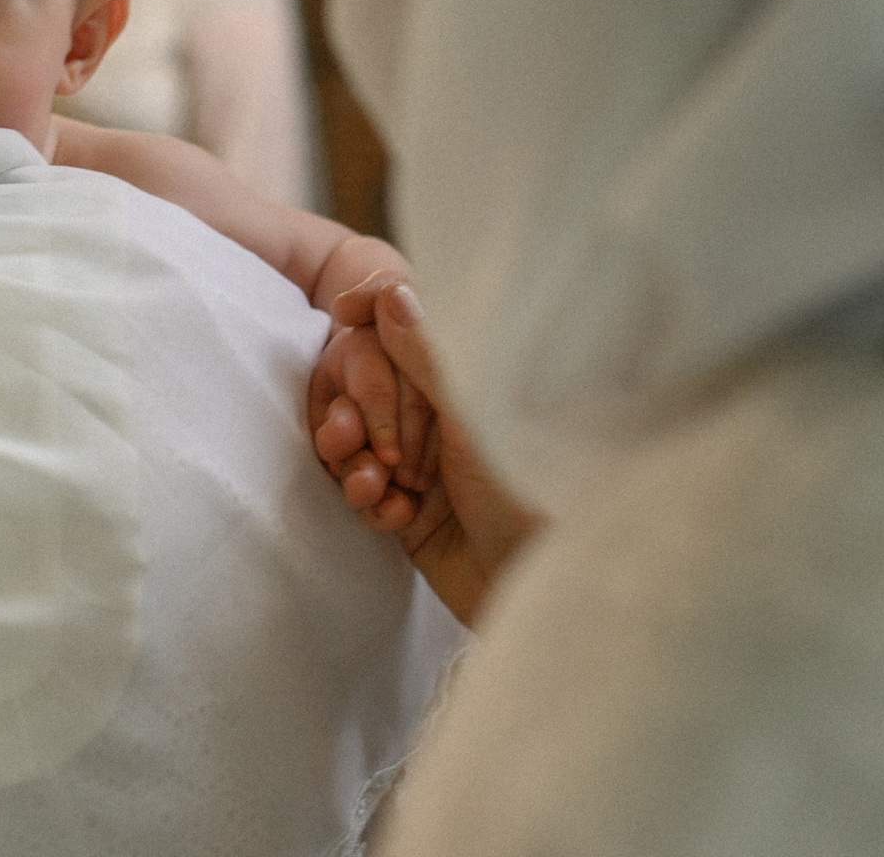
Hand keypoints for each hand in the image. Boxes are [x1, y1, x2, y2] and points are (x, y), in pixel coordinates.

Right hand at [329, 281, 542, 624]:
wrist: (540, 591)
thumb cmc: (528, 498)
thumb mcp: (475, 418)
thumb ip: (429, 358)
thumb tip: (394, 291)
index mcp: (470, 383)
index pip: (408, 329)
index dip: (373, 317)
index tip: (344, 310)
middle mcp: (448, 417)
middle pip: (371, 385)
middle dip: (354, 408)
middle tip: (352, 436)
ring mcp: (428, 465)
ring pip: (361, 440)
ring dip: (353, 459)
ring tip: (372, 485)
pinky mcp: (413, 513)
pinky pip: (367, 490)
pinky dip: (368, 500)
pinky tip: (393, 516)